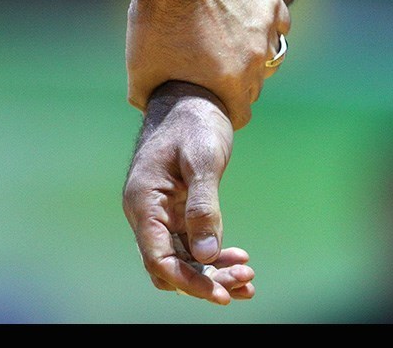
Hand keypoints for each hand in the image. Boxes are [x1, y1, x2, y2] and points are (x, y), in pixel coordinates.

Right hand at [123, 81, 253, 303]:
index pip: (158, 258)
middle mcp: (147, 213)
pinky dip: (213, 256)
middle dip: (206, 280)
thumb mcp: (202, 160)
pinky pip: (191, 245)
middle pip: (171, 266)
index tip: (220, 294)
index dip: (188, 282)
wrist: (192, 97)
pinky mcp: (176, 211)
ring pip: (182, 259)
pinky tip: (240, 259)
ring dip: (213, 272)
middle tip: (247, 280)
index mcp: (144, 201)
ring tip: (249, 278)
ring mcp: (161, 214)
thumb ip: (203, 207)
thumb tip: (207, 255)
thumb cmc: (195, 123)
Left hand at [125, 0, 289, 129]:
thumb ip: (146, 98)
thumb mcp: (140, 69)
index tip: (213, 103)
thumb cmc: (155, 19)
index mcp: (230, 82)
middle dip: (236, 85)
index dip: (225, 113)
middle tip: (215, 71)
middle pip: (254, 86)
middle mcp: (256, 60)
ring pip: (269, 56)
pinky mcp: (270, 1)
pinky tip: (247, 24)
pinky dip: (266, 28)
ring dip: (253, 56)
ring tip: (230, 46)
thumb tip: (150, 108)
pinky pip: (279, 25)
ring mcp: (265, 29)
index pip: (241, 115)